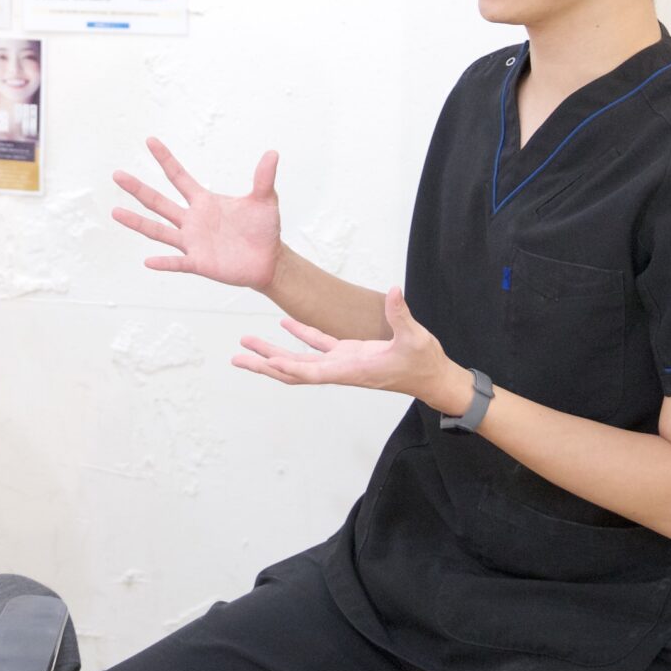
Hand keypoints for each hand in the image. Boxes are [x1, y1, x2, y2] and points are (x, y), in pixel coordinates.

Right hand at [112, 138, 281, 291]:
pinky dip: (163, 263)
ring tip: (115, 212)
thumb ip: (263, 178)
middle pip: (159, 202)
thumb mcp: (265, 200)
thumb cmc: (263, 229)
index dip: (165, 159)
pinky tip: (148, 261)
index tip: (150, 141)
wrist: (268, 260)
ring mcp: (192, 242)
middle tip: (117, 175)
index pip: (179, 177)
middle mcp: (192, 220)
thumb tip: (273, 152)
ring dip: (138, 222)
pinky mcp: (198, 262)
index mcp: (204, 201)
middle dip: (138, 189)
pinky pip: (177, 263)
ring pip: (158, 231)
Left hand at [233, 287, 473, 415]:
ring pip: (301, 359)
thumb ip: (402, 315)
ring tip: (247, 343)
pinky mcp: (349, 353)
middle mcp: (340, 369)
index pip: (312, 372)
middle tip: (236, 356)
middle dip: (265, 363)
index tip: (266, 362)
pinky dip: (301, 334)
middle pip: (294, 370)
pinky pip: (319, 344)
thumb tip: (395, 292)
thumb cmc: (425, 363)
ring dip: (273, 351)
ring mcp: (343, 362)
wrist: (434, 378)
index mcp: (351, 370)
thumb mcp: (415, 338)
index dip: (288, 367)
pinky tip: (284, 324)